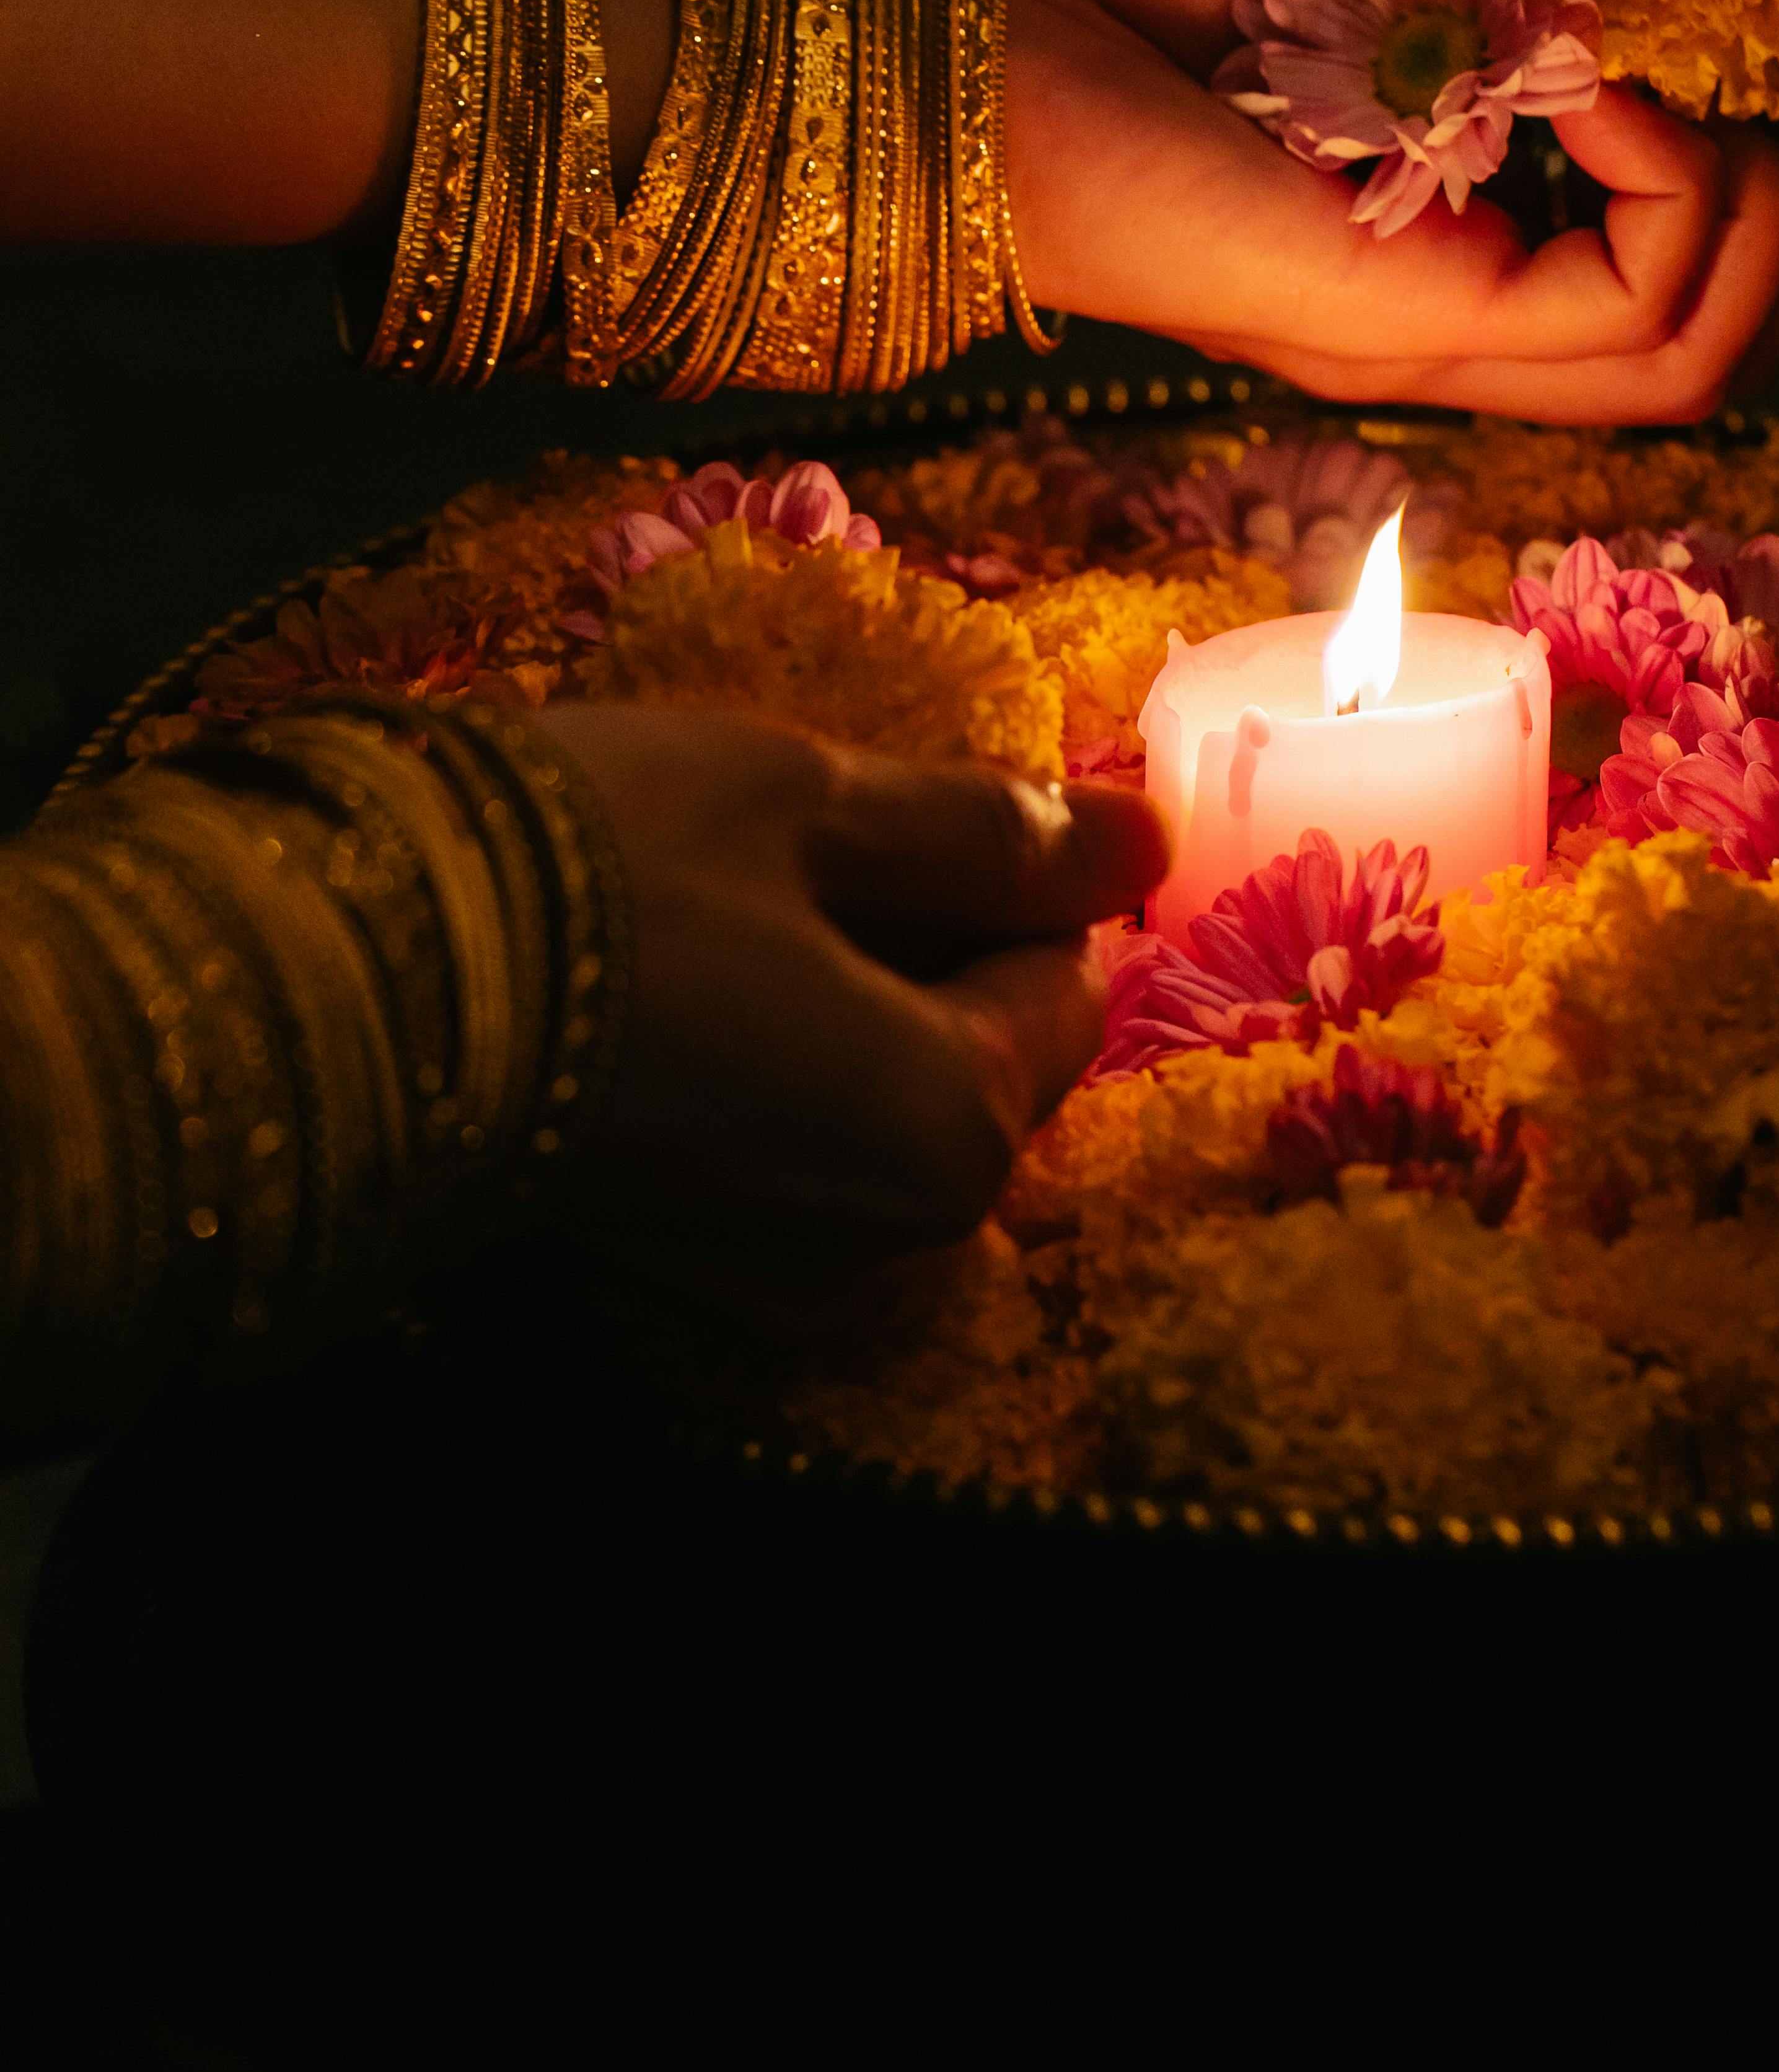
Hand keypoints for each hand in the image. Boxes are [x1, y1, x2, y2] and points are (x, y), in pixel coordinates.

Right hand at [531, 703, 1165, 1260]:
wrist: (343, 996)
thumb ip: (987, 831)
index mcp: (956, 1129)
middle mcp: (894, 1238)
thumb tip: (1143, 841)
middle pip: (974, 1055)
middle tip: (790, 842)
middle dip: (917, 943)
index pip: (1067, 983)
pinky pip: (783, 1141)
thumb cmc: (601, 872)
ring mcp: (780, 1269)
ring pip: (873, 1095)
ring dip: (832, 992)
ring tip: (716, 898)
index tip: (887, 806)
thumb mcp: (810, 802)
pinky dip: (761, 1055)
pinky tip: (667, 978)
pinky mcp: (682, 1265)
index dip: (1003, 875)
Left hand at [1008, 0, 1778, 421]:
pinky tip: (1604, 75)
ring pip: (1701, 353)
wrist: (986, 51)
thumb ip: (1524, 8)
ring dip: (1765, 202)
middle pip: (1719, 348)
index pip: (1673, 286)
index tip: (1740, 47)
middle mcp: (1453, 318)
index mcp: (1445, 249)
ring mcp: (1434, 333)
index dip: (1767, 179)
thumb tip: (1669, 13)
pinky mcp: (1408, 316)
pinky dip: (1676, 175)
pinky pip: (1634, 300)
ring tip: (1697, 81)